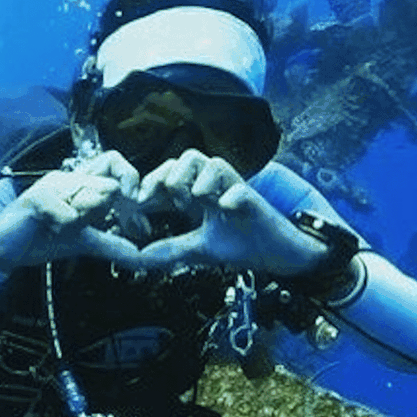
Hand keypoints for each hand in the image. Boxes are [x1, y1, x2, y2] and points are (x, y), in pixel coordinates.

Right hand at [0, 150, 143, 271]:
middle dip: (107, 215)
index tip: (130, 214)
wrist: (4, 251)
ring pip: (92, 199)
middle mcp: (68, 178)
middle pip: (109, 185)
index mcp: (80, 183)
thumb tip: (141, 256)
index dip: (129, 181)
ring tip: (59, 227)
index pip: (115, 162)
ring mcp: (52, 184)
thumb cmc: (40, 240)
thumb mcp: (84, 242)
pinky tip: (48, 229)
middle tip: (88, 228)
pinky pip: (69, 214)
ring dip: (81, 222)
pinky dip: (64, 228)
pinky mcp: (38, 197)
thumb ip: (111, 245)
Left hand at [137, 149, 326, 275]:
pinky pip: (238, 190)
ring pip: (211, 162)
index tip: (137, 204)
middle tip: (162, 202)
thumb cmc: (241, 245)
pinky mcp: (255, 202)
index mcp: (200, 193)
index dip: (151, 183)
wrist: (279, 255)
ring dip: (196, 181)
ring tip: (195, 204)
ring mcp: (236, 190)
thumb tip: (137, 257)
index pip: (171, 175)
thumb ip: (169, 250)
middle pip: (187, 158)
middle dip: (168, 177)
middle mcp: (216, 186)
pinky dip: (227, 198)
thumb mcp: (198, 250)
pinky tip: (223, 211)